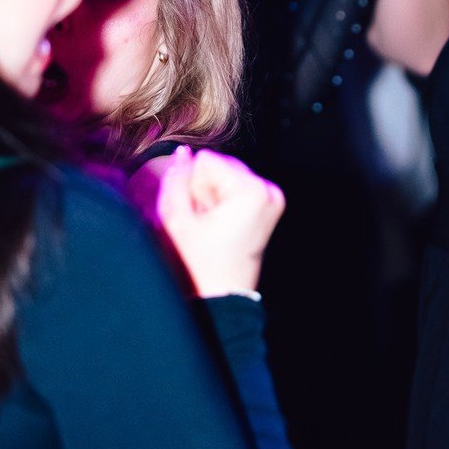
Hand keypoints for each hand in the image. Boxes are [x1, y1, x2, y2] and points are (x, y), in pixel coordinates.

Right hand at [151, 147, 285, 296]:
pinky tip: (222, 227)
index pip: (206, 160)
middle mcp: (268, 191)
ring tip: (214, 227)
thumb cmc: (199, 264)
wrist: (221, 295)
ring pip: (226, 175)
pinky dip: (225, 203)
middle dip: (206, 190)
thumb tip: (181, 153)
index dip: (194, 186)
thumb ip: (175, 179)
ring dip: (214, 198)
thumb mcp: (176, 219)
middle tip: (206, 223)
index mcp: (252, 191)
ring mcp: (272, 199)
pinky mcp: (270, 206)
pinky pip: (237, 188)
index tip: (199, 215)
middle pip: (220, 165)